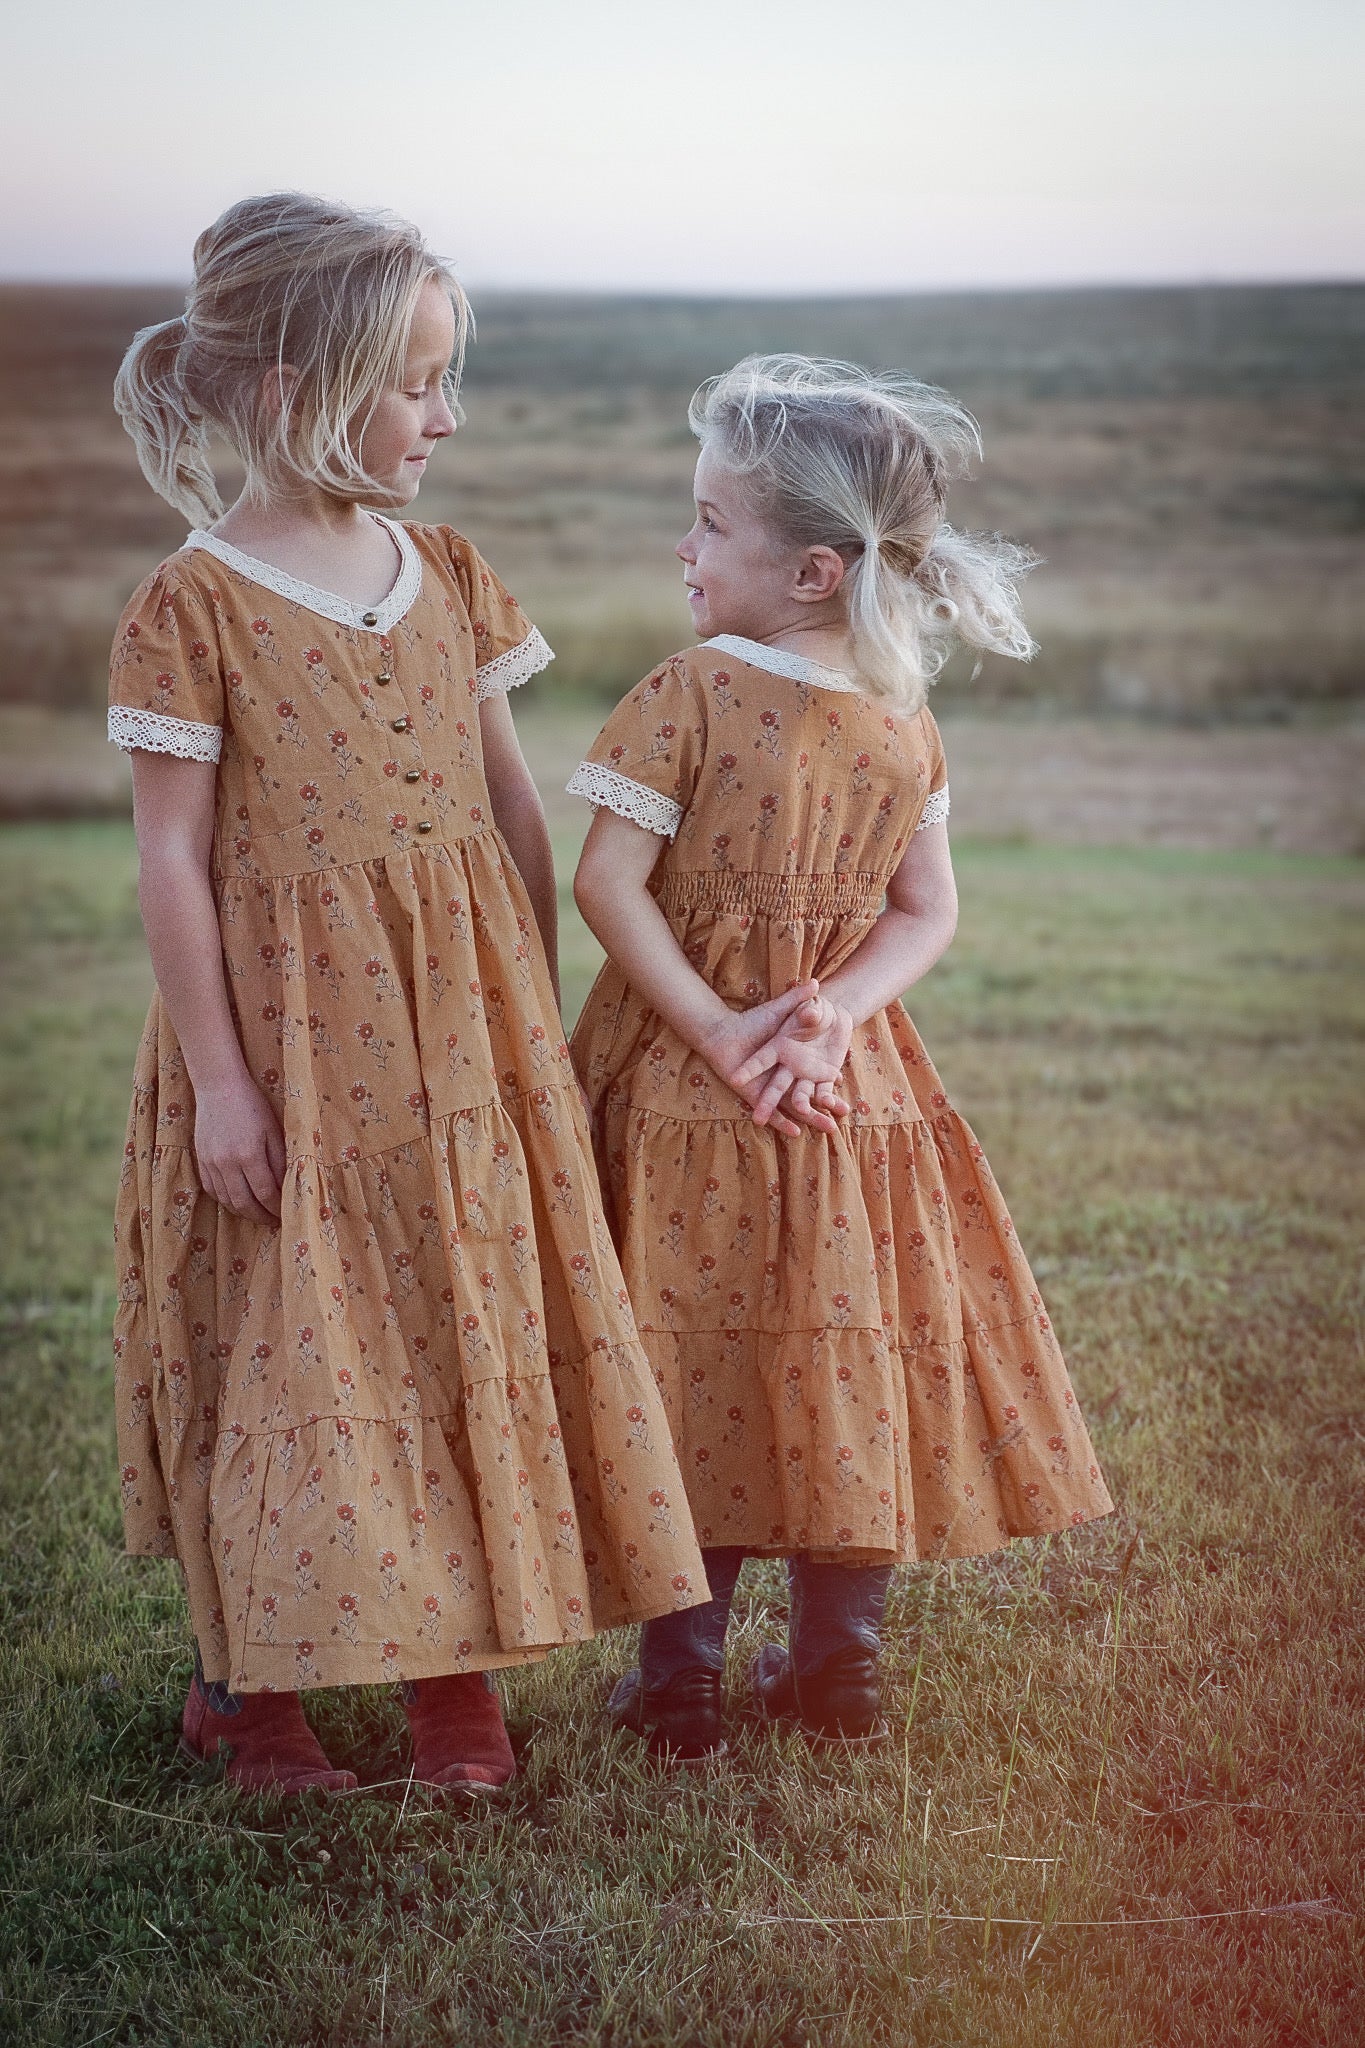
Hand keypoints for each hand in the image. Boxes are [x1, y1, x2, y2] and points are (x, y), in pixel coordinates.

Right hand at [194, 1074, 286, 1225]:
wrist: (219, 1087)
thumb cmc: (252, 1105)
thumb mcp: (273, 1130)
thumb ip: (279, 1161)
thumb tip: (286, 1187)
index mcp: (249, 1154)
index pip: (265, 1193)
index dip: (276, 1208)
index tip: (285, 1214)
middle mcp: (227, 1163)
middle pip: (244, 1202)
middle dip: (260, 1216)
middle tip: (272, 1221)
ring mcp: (210, 1162)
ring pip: (226, 1199)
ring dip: (242, 1211)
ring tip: (256, 1213)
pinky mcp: (200, 1159)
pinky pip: (211, 1189)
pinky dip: (225, 1200)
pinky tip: (236, 1200)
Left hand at [698, 983, 841, 1137]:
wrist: (723, 1034)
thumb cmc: (750, 1021)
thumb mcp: (779, 1009)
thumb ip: (797, 999)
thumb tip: (816, 983)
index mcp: (791, 1057)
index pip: (814, 1069)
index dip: (828, 1077)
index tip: (842, 1082)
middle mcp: (784, 1074)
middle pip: (809, 1092)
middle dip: (826, 1104)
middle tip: (845, 1111)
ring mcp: (770, 1086)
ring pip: (794, 1106)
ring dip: (810, 1117)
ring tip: (830, 1128)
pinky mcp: (755, 1095)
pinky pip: (771, 1112)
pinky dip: (781, 1122)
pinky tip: (795, 1131)